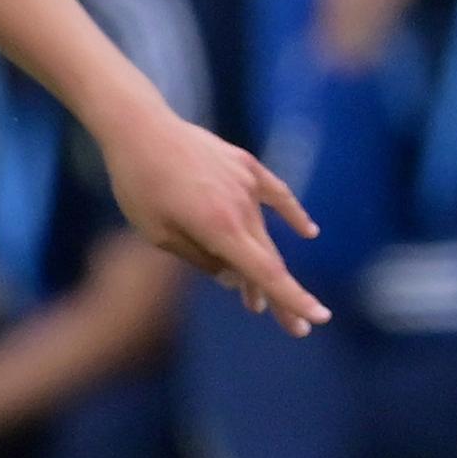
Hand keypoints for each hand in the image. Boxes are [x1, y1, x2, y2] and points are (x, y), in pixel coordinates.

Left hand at [100, 102, 327, 333]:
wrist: (141, 129)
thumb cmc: (140, 185)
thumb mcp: (158, 233)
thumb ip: (199, 258)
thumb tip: (232, 278)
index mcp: (219, 228)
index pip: (264, 273)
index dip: (291, 299)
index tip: (315, 320)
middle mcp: (240, 207)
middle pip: (268, 260)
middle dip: (279, 296)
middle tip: (292, 328)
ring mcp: (246, 184)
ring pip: (264, 233)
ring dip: (263, 264)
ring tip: (255, 300)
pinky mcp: (246, 165)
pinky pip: (276, 195)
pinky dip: (292, 214)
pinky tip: (308, 231)